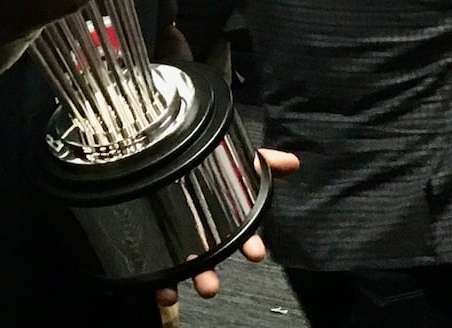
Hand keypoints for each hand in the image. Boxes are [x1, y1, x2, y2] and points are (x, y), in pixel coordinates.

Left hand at [156, 148, 300, 306]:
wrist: (168, 165)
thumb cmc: (207, 170)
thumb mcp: (237, 161)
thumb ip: (263, 162)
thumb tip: (291, 162)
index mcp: (224, 220)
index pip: (240, 237)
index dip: (249, 245)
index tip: (255, 252)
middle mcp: (204, 236)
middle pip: (209, 260)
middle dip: (211, 276)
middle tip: (211, 285)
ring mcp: (180, 244)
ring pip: (187, 269)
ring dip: (190, 282)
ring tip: (187, 288)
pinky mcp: (160, 248)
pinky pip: (162, 273)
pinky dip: (164, 286)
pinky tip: (165, 292)